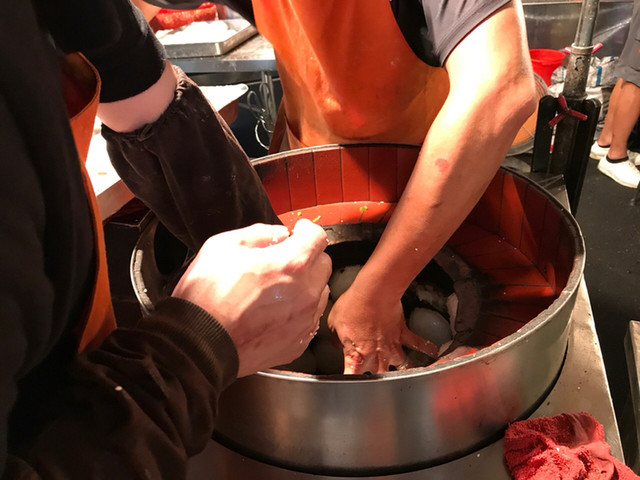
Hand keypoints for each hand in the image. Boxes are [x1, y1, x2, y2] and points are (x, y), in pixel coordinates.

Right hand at [172, 220, 331, 376]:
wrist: (198, 344)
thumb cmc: (207, 295)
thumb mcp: (225, 246)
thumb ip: (260, 234)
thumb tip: (279, 235)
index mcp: (291, 264)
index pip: (318, 237)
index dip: (306, 230)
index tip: (297, 231)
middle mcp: (306, 293)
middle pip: (323, 264)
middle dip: (307, 257)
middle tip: (284, 260)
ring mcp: (304, 321)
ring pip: (320, 293)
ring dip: (306, 285)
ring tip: (277, 289)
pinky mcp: (298, 343)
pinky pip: (309, 319)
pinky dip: (298, 312)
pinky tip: (274, 312)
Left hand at [327, 287, 437, 373]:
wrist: (373, 293)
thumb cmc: (352, 307)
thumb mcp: (334, 323)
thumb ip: (337, 338)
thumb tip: (338, 341)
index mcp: (357, 355)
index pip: (353, 376)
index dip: (351, 383)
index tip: (350, 387)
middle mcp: (376, 355)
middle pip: (380, 376)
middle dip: (379, 379)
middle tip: (379, 382)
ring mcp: (391, 345)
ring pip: (402, 365)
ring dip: (406, 370)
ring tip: (411, 375)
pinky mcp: (402, 332)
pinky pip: (417, 342)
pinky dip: (426, 347)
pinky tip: (433, 352)